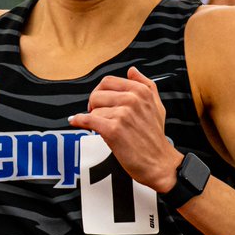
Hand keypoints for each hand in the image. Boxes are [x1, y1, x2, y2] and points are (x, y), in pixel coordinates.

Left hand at [68, 67, 181, 191]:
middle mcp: (132, 100)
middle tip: (99, 116)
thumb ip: (146, 85)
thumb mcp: (157, 106)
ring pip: (94, 110)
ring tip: (103, 129)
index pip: (108, 81)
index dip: (100, 91)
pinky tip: (75, 121)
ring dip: (95, 120)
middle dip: (94, 105)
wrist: (159, 163)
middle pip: (97, 94)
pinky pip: (88, 120)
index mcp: (141, 91)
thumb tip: (132, 70)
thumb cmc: (155, 137)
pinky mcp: (113, 130)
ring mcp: (123, 114)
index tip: (100, 102)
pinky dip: (79, 121)